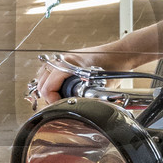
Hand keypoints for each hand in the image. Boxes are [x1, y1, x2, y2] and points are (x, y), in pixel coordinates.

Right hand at [30, 38, 151, 108]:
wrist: (120, 54)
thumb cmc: (113, 67)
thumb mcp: (98, 87)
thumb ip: (82, 98)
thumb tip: (71, 108)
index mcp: (68, 64)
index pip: (47, 86)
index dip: (52, 101)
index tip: (61, 107)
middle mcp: (63, 59)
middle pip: (42, 82)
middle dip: (49, 96)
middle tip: (60, 105)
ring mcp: (64, 58)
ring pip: (43, 76)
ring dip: (48, 89)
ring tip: (59, 98)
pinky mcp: (67, 60)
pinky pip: (50, 72)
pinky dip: (51, 82)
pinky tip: (60, 90)